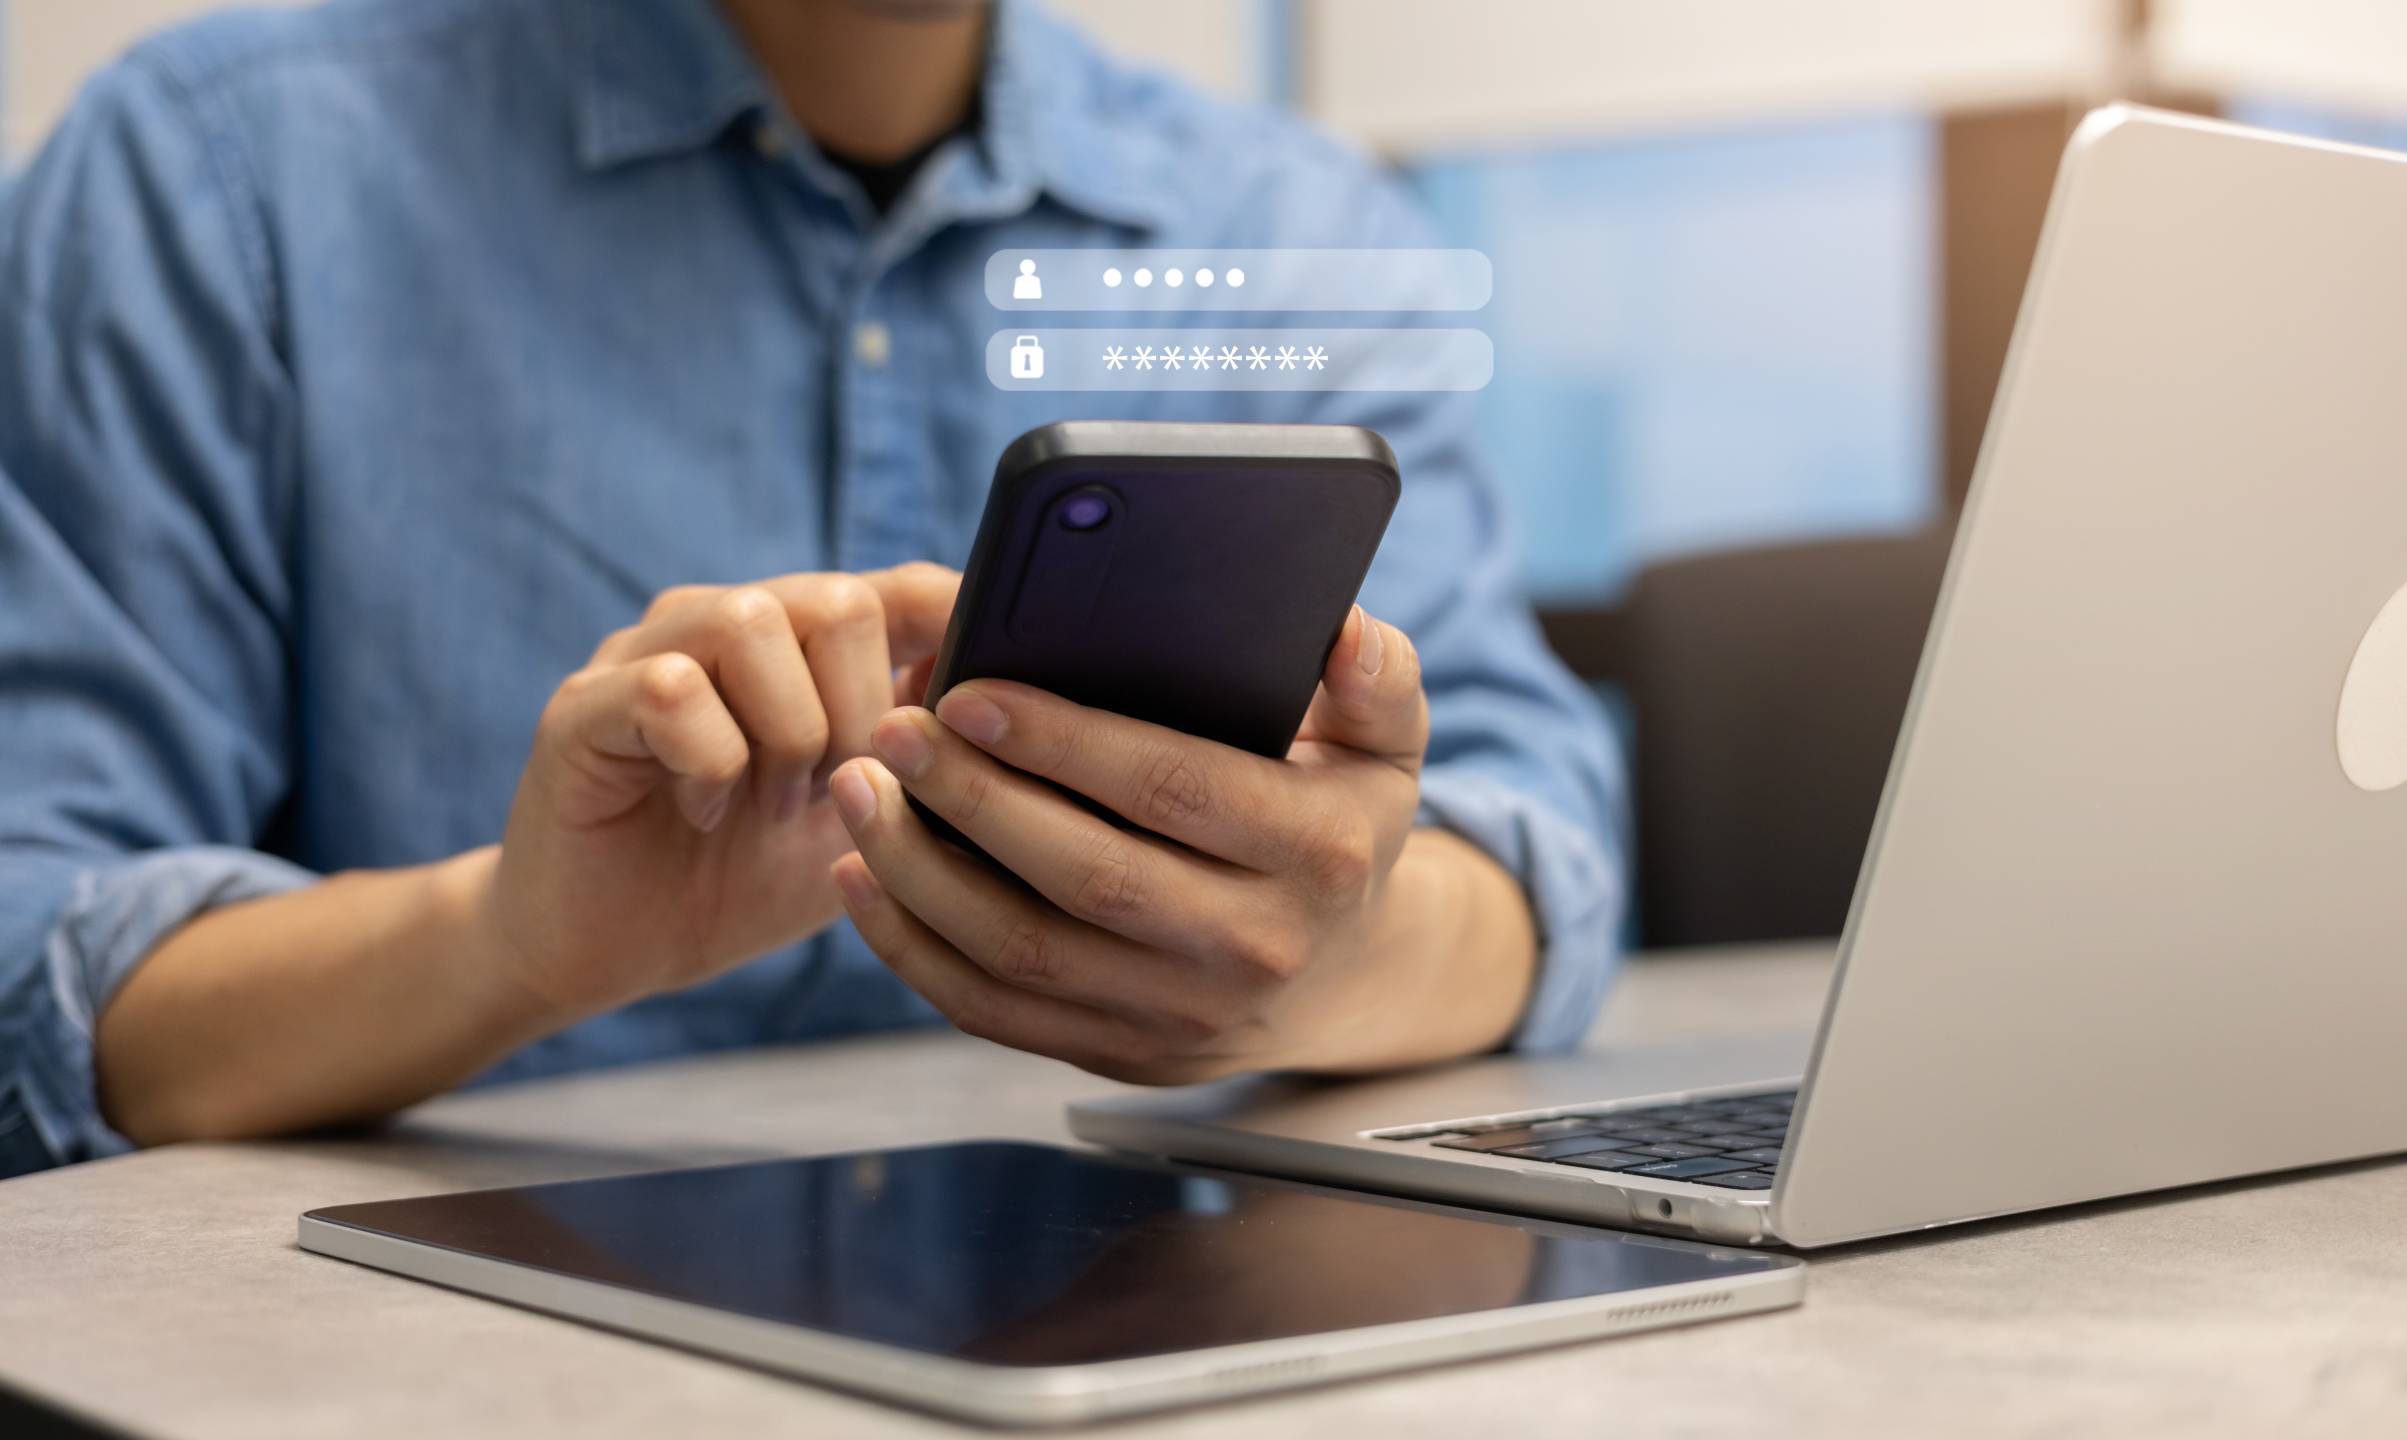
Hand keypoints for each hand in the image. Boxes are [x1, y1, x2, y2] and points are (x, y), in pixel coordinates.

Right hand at [481, 563, 958, 1019]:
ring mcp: (648, 655)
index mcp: (799, 646)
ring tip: (771, 807)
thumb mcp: (859, 824)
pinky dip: (710, 762)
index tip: (991, 690)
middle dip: (861, 712)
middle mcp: (724, 626)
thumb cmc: (738, 879)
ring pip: (753, 622)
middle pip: (838, 599)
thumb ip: (923, 766)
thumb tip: (1008, 719)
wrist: (606, 950)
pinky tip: (703, 814)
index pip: (899, 589)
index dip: (957, 622)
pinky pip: (671, 690)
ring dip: (788, 734)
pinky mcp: (583, 706)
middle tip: (833, 794)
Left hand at [827, 605, 1534, 1082]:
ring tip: (858, 789)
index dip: (1067, 743)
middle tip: (890, 729)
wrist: (1340, 974)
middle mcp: (1253, 947)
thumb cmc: (1336, 824)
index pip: (1176, 789)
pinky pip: (993, 1011)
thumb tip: (1343, 630)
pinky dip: (913, 949)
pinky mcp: (1117, 1052)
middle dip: (972, 799)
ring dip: (920, 872)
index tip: (971, 693)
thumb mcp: (1385, 748)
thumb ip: (1377, 679)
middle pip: (1087, 875)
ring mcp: (1180, 1017)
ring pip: (1023, 951)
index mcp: (1317, 854)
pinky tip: (864, 877)